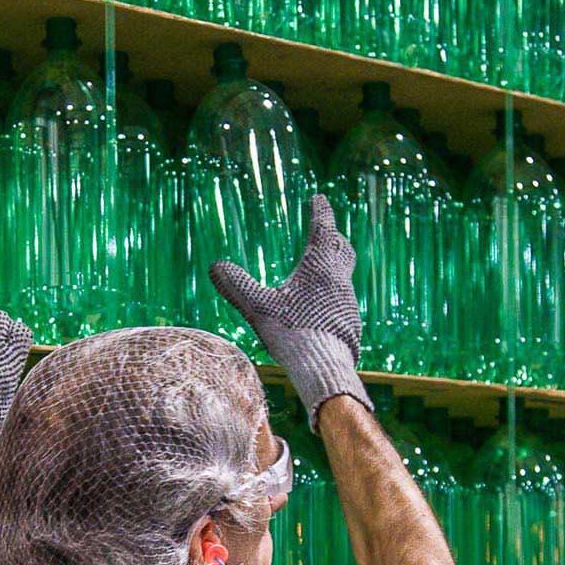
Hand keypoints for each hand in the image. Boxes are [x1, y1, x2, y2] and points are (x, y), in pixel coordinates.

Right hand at [208, 194, 370, 430]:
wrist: (324, 365)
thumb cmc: (292, 332)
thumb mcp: (258, 307)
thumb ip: (237, 286)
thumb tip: (215, 267)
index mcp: (319, 267)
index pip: (322, 229)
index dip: (320, 211)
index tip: (319, 198)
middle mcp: (338, 279)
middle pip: (340, 248)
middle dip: (333, 237)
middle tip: (327, 231)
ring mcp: (347, 300)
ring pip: (343, 274)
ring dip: (333, 266)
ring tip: (321, 269)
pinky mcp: (349, 319)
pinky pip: (342, 298)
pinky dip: (332, 292)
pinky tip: (322, 305)